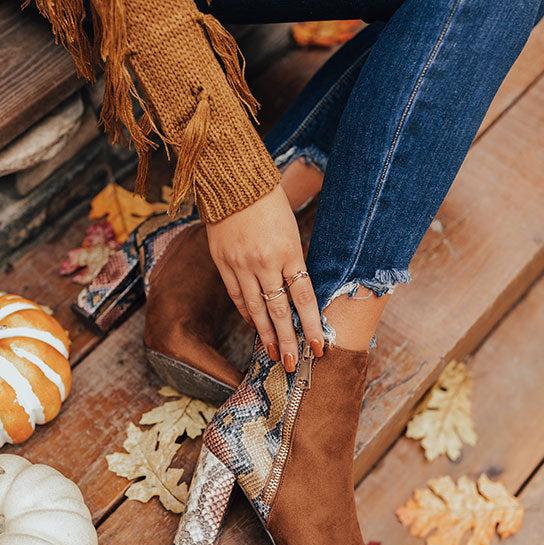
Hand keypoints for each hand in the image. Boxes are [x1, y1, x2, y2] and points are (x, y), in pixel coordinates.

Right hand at [206, 185, 323, 368]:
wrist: (232, 180)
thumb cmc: (268, 201)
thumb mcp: (290, 230)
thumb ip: (293, 261)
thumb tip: (298, 293)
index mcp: (289, 252)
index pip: (305, 299)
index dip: (313, 326)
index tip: (320, 348)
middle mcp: (264, 263)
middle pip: (280, 311)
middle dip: (288, 341)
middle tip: (294, 364)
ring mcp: (241, 265)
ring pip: (256, 309)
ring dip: (266, 335)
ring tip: (274, 355)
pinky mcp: (223, 263)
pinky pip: (236, 296)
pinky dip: (247, 313)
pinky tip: (255, 326)